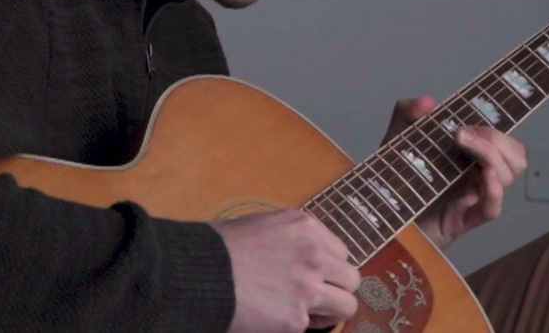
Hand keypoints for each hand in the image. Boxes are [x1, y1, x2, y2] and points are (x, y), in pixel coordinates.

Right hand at [213, 209, 360, 331]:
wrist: (197, 273)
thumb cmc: (216, 248)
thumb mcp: (257, 226)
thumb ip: (288, 239)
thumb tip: (297, 256)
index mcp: (304, 227)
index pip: (340, 252)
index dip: (327, 266)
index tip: (312, 273)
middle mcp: (313, 254)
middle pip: (351, 278)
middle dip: (335, 289)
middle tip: (314, 295)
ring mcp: (308, 288)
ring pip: (346, 306)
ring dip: (329, 310)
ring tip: (304, 310)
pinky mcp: (296, 318)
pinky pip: (312, 327)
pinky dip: (297, 324)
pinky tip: (277, 318)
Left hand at [383, 97, 526, 247]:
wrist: (381, 214)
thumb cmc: (396, 177)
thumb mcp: (397, 138)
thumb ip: (407, 113)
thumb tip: (429, 101)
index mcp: (471, 155)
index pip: (504, 140)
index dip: (498, 128)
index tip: (471, 117)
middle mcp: (479, 174)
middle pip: (515, 156)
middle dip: (496, 139)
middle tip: (462, 134)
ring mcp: (475, 197)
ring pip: (508, 176)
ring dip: (492, 155)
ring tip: (464, 143)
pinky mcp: (466, 219)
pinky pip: (493, 207)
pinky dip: (494, 190)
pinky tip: (486, 175)